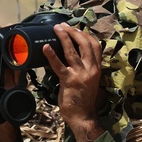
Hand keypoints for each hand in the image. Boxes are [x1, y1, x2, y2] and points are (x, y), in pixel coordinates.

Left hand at [43, 23, 105, 141]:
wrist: (83, 116)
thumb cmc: (83, 100)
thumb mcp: (89, 81)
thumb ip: (83, 69)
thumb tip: (70, 57)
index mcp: (96, 68)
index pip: (96, 45)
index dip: (86, 34)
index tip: (76, 29)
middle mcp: (91, 68)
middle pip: (85, 43)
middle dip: (73, 32)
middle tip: (63, 25)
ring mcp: (81, 74)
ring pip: (73, 50)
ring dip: (64, 37)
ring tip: (56, 29)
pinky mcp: (69, 80)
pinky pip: (59, 65)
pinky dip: (51, 55)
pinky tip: (45, 47)